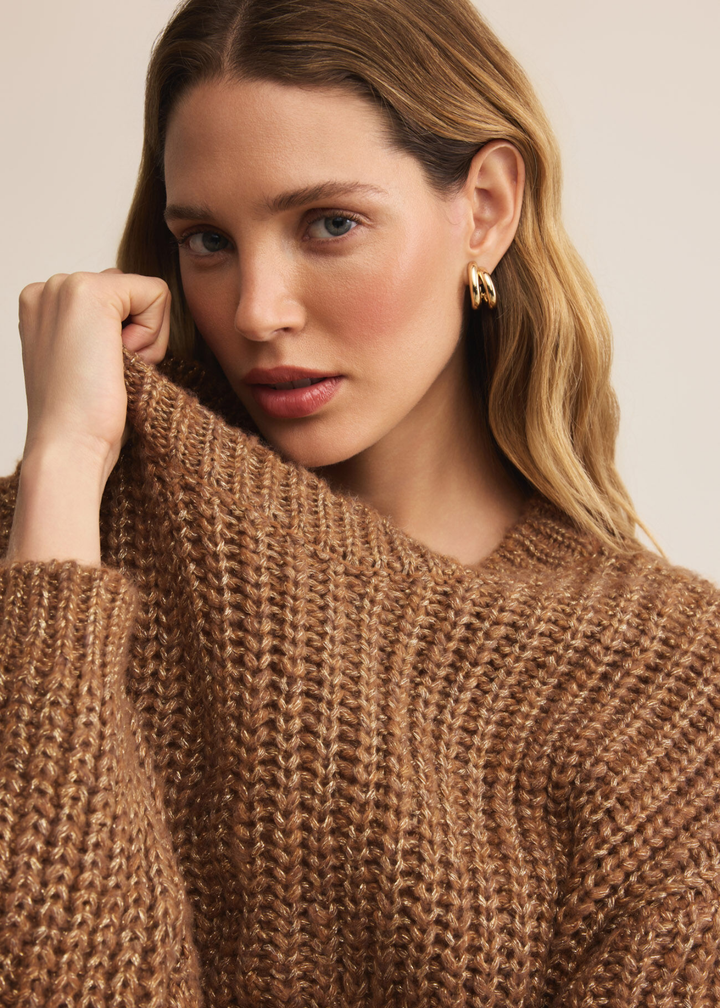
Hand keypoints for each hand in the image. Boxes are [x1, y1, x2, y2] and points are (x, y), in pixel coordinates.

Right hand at [18, 267, 170, 476]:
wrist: (68, 447)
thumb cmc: (84, 420)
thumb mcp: (88, 363)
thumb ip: (103, 333)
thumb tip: (133, 327)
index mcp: (43, 305)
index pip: (117, 299)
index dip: (127, 340)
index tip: (100, 373)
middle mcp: (48, 288)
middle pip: (132, 294)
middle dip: (137, 336)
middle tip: (108, 375)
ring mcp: (64, 286)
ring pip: (145, 294)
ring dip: (145, 338)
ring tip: (111, 371)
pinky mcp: (90, 293)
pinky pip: (157, 294)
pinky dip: (153, 335)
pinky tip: (122, 362)